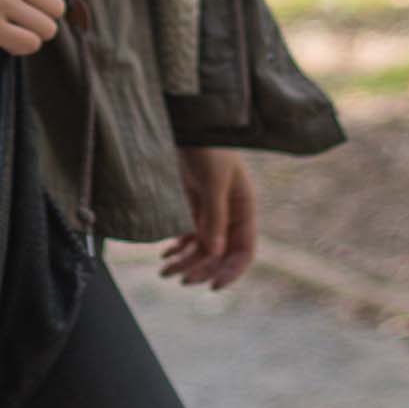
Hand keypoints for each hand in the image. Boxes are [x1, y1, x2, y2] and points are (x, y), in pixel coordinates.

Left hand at [160, 147, 256, 290]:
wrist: (188, 120)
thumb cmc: (207, 148)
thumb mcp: (213, 182)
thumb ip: (214, 218)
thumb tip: (214, 254)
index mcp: (244, 209)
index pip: (244, 250)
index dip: (231, 271)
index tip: (213, 287)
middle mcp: (230, 213)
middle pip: (219, 253)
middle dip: (200, 269)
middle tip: (178, 279)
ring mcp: (210, 210)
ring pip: (200, 247)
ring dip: (185, 262)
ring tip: (164, 271)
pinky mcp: (192, 204)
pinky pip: (188, 234)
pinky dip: (178, 247)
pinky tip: (165, 254)